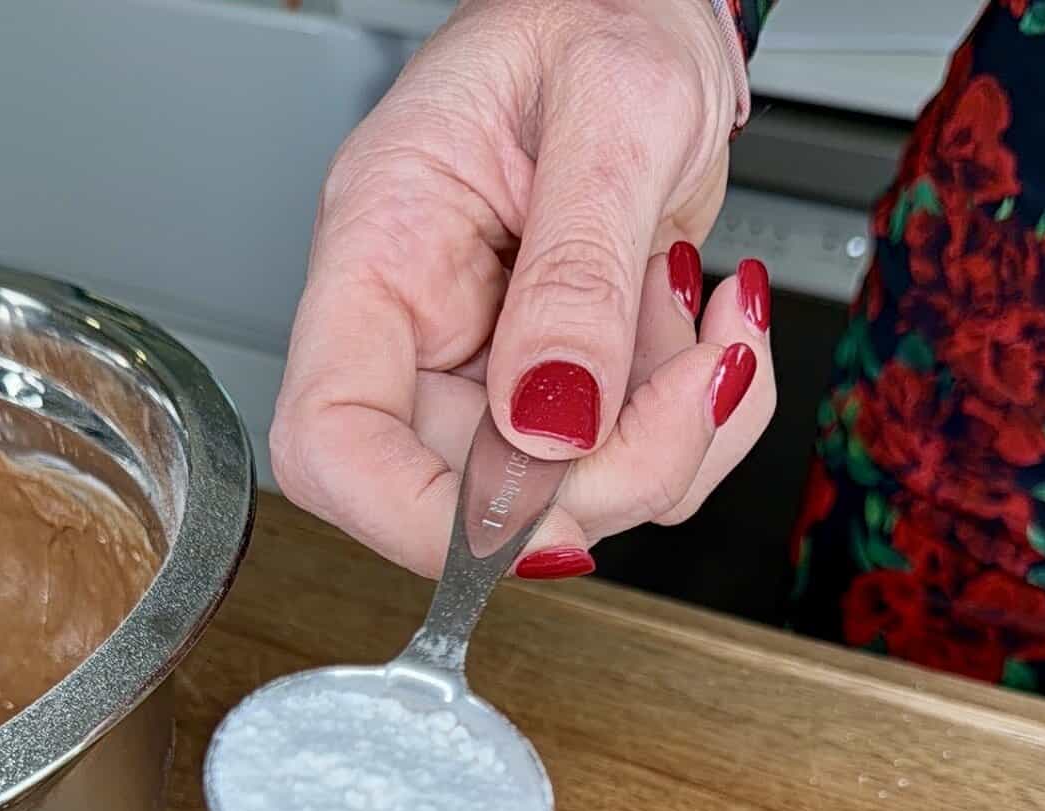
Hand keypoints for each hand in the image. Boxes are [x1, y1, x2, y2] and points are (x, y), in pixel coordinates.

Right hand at [271, 0, 775, 579]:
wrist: (656, 6)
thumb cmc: (604, 9)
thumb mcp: (612, 108)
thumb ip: (578, 273)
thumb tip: (548, 427)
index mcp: (382, 252)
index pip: (332, 442)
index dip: (414, 519)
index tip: (527, 525)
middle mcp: (427, 328)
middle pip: (470, 497)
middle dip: (608, 474)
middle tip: (694, 382)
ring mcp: (497, 368)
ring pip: (570, 499)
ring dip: (677, 439)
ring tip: (706, 315)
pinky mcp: (571, 388)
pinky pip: (635, 465)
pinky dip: (707, 418)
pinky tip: (712, 323)